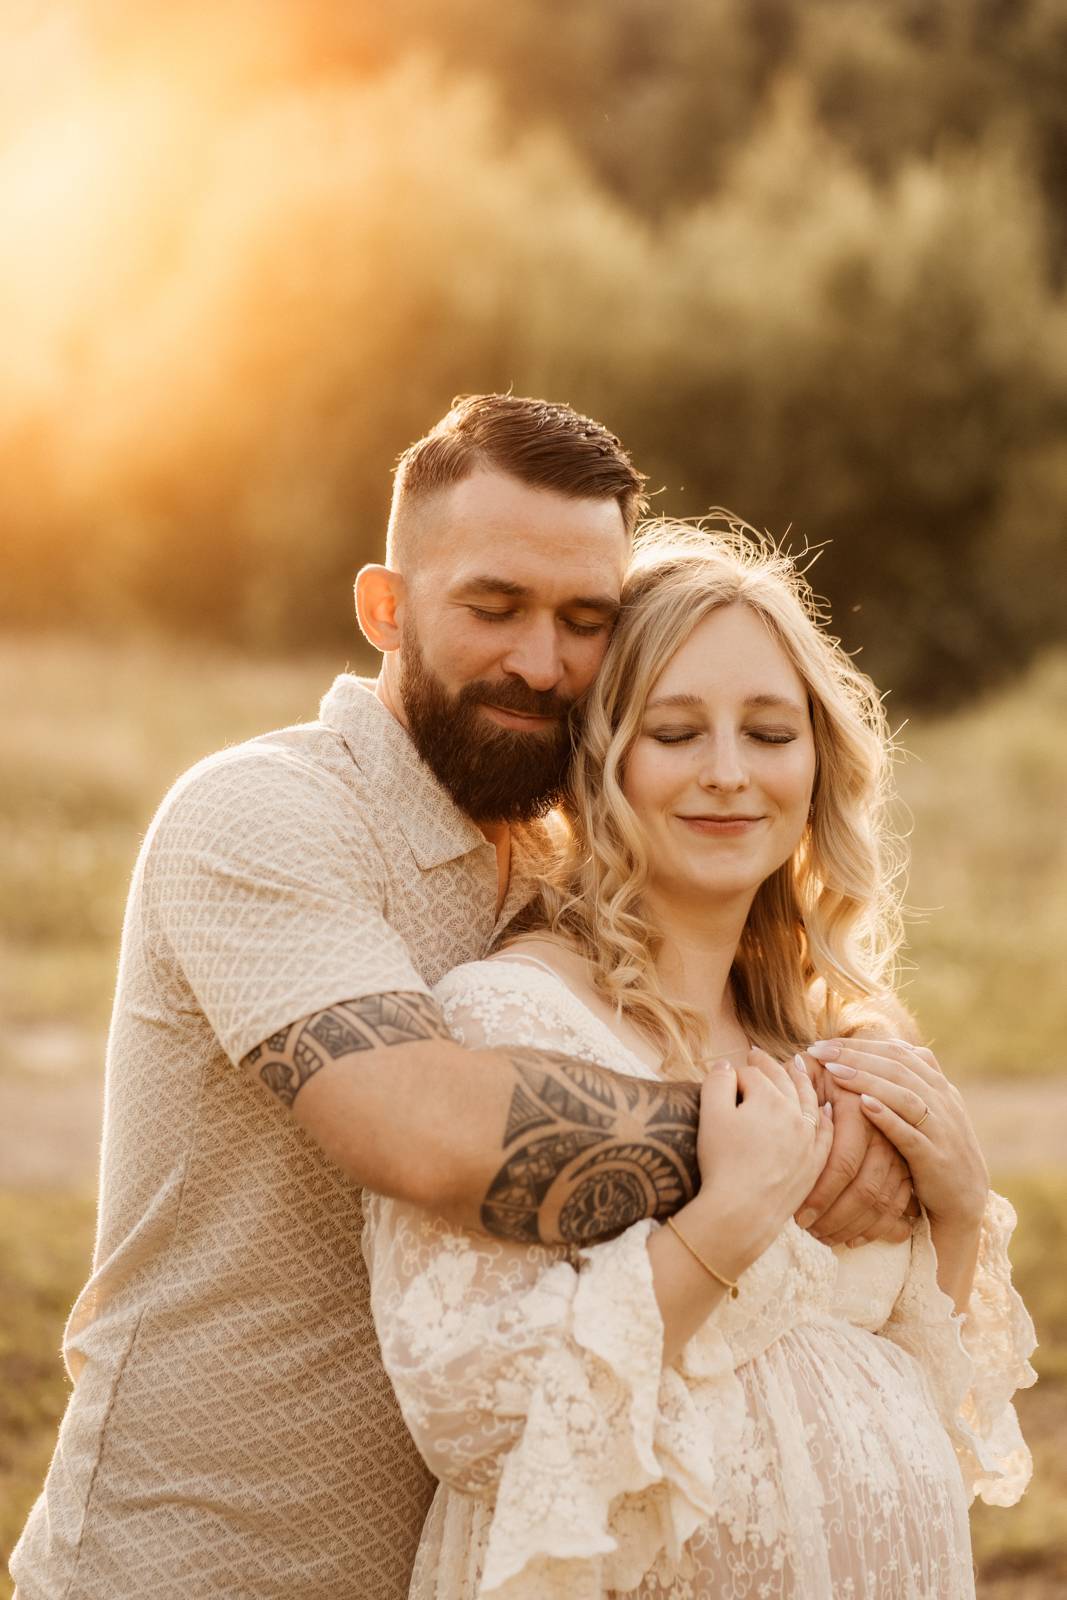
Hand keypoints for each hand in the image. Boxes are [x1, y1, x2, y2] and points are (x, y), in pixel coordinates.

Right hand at [691, 1048, 833, 1274]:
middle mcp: (795, 1114)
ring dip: (800, 1082)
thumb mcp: (710, 1115)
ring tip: (795, 1068)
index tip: (724, 1076)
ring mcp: (808, 1139)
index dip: (733, 1075)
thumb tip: (726, 1066)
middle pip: (781, 1081)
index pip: (750, 1075)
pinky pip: (825, 1133)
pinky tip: (825, 1110)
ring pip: (808, 1101)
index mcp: (768, 1098)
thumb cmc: (722, 1163)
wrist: (742, 1212)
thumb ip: (717, 1082)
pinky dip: (824, 1117)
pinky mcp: (814, 1163)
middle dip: (767, 1066)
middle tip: (756, 1054)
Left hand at [806, 1038, 988, 1228]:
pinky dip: (888, 1117)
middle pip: (897, 1067)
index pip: (898, 1052)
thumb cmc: (935, 1151)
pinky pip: (911, 1134)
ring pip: (904, 1095)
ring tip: (833, 1072)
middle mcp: (943, 1101)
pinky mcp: (936, 1158)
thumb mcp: (928, 1110)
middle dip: (856, 1055)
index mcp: (938, 1086)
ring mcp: (942, 1129)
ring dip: (867, 1080)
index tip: (824, 1043)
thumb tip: (881, 1047)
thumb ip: (909, 1082)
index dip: (860, 1045)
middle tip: (819, 1051)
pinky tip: (863, 1105)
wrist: (965, 1199)